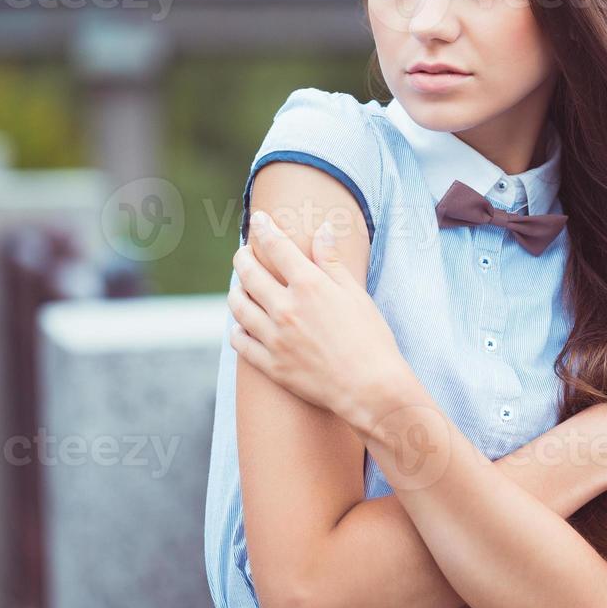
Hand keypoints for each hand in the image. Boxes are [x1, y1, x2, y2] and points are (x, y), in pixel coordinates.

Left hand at [228, 210, 411, 430]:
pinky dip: (237, 330)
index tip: (259, 219)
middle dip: (243, 257)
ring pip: (239, 307)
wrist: (370, 389)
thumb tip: (323, 229)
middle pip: (249, 274)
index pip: (277, 247)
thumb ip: (332, 261)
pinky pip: (241, 343)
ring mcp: (275, 338)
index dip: (265, 229)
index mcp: (309, 286)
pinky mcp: (271, 365)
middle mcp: (285, 308)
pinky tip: (240, 326)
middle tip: (243, 252)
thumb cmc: (371, 339)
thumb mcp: (355, 293)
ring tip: (239, 287)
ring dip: (235, 292)